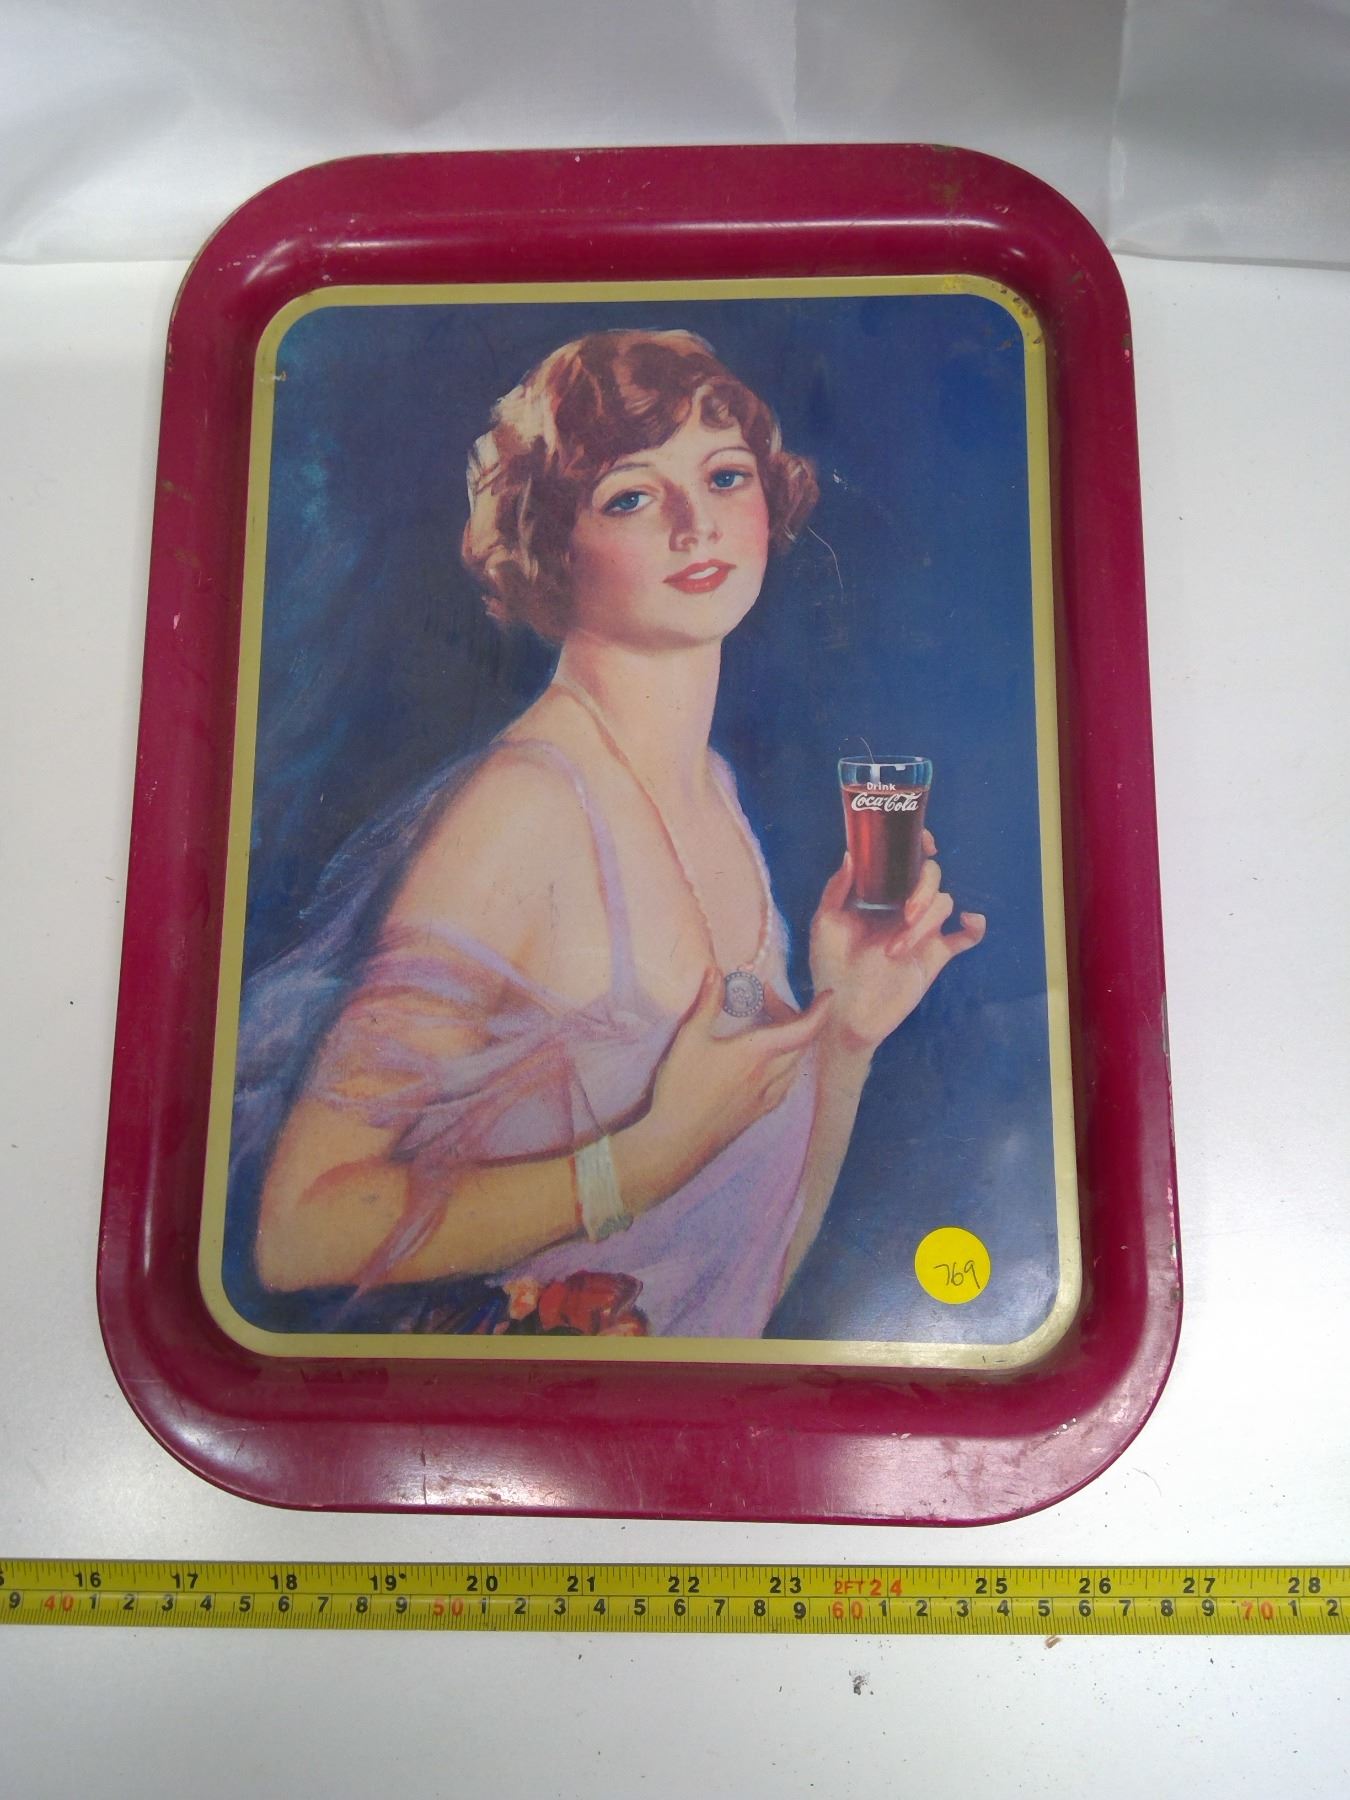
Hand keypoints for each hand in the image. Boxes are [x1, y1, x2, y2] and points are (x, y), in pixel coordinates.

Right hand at [629, 968, 833, 1205]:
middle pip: (800, 1043)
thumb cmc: (681, 1089)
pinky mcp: (757, 1114)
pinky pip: (785, 1085)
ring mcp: (765, 1098)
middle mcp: (769, 1075)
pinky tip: (770, 1067)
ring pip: (794, 1065)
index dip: (820, 1011)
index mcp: (757, 1053)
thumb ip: (706, 1004)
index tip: (828, 995)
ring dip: (791, 1042)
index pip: (803, 1030)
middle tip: (766, 1000)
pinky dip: (786, 1066)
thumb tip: (716, 973)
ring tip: (769, 1028)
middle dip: (793, 1016)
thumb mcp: (689, 1040)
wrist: (676, 1142)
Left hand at [809, 830, 985, 1053]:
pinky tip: (970, 922)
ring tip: (895, 951)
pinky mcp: (936, 954)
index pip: (905, 860)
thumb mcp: (824, 924)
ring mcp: (921, 929)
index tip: (924, 843)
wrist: (846, 1014)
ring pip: (944, 904)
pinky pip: (966, 936)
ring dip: (925, 924)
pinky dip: (974, 927)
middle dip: (922, 891)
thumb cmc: (830, 967)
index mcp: (879, 893)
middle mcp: (902, 906)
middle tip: (906, 914)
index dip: (918, 845)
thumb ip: (837, 889)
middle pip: (931, 878)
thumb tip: (849, 855)